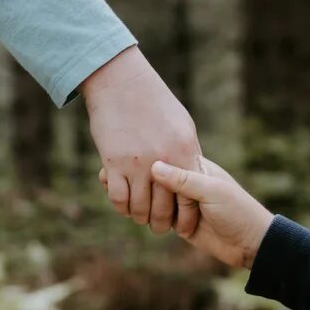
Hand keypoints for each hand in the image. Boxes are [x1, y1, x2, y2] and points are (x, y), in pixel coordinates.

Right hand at [80, 47, 201, 231]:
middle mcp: (163, 162)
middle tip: (159, 227)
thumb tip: (194, 172)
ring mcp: (138, 163)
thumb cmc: (155, 102)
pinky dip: (122, 206)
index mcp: (184, 153)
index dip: (187, 218)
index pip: (190, 199)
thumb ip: (188, 153)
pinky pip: (119, 197)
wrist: (123, 82)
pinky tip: (124, 205)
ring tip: (141, 218)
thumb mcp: (182, 126)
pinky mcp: (114, 162)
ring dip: (140, 217)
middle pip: (164, 208)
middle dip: (162, 223)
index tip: (184, 226)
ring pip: (140, 207)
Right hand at [148, 157, 272, 270]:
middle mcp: (188, 183)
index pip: (168, 160)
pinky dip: (160, 221)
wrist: (250, 244)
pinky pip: (161, 218)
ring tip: (186, 219)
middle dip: (159, 194)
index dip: (157, 168)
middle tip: (182, 205)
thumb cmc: (237, 211)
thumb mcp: (211, 192)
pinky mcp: (180, 222)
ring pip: (158, 201)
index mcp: (197, 168)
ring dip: (160, 210)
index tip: (153, 176)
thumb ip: (183, 180)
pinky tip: (170, 225)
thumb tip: (154, 166)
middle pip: (159, 182)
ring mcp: (183, 203)